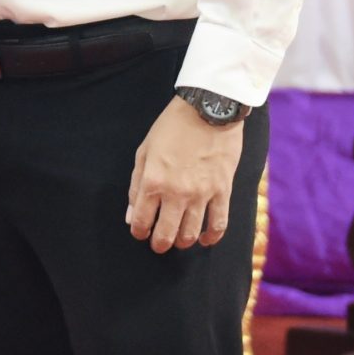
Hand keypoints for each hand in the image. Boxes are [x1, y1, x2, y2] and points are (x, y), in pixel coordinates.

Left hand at [127, 96, 245, 251]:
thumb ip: (135, 184)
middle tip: (158, 244)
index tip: (139, 232)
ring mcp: (202, 194)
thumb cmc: (172, 127)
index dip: (138, 231)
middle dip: (159, 244)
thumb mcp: (144, 150)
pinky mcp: (223, 191)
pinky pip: (219, 224)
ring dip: (182, 242)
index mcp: (153, 181)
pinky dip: (212, 237)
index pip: (141, 220)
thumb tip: (130, 215)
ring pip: (191, 234)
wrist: (208, 110)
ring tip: (178, 240)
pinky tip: (205, 239)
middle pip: (166, 234)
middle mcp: (176, 192)